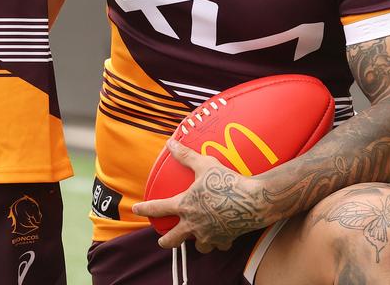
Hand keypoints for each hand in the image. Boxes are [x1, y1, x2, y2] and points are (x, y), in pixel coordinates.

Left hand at [132, 139, 266, 253]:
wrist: (253, 201)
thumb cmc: (227, 181)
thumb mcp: (205, 164)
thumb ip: (186, 156)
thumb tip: (171, 143)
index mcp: (185, 205)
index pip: (158, 208)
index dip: (144, 208)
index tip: (136, 210)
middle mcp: (194, 224)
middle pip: (173, 240)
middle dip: (166, 241)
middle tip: (162, 240)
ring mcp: (210, 234)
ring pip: (197, 246)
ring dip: (194, 242)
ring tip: (195, 236)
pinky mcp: (226, 239)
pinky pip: (219, 245)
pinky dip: (219, 242)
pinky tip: (221, 236)